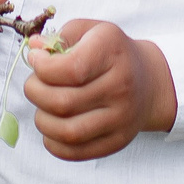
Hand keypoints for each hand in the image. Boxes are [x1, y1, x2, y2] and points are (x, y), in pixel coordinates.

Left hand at [22, 19, 177, 160]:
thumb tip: (34, 48)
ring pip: (67, 132)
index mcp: (113, 52)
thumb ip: (61, 36)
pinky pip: (75, 152)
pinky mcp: (116, 141)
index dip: (42, 67)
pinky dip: (53, 142)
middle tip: (34, 84)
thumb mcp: (92, 31)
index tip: (37, 60)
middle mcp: (120, 86)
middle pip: (63, 102)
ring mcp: (120, 118)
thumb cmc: (112, 54)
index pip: (70, 69)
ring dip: (42, 120)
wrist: (149, 82)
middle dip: (35, 93)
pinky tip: (52, 126)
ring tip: (42, 106)